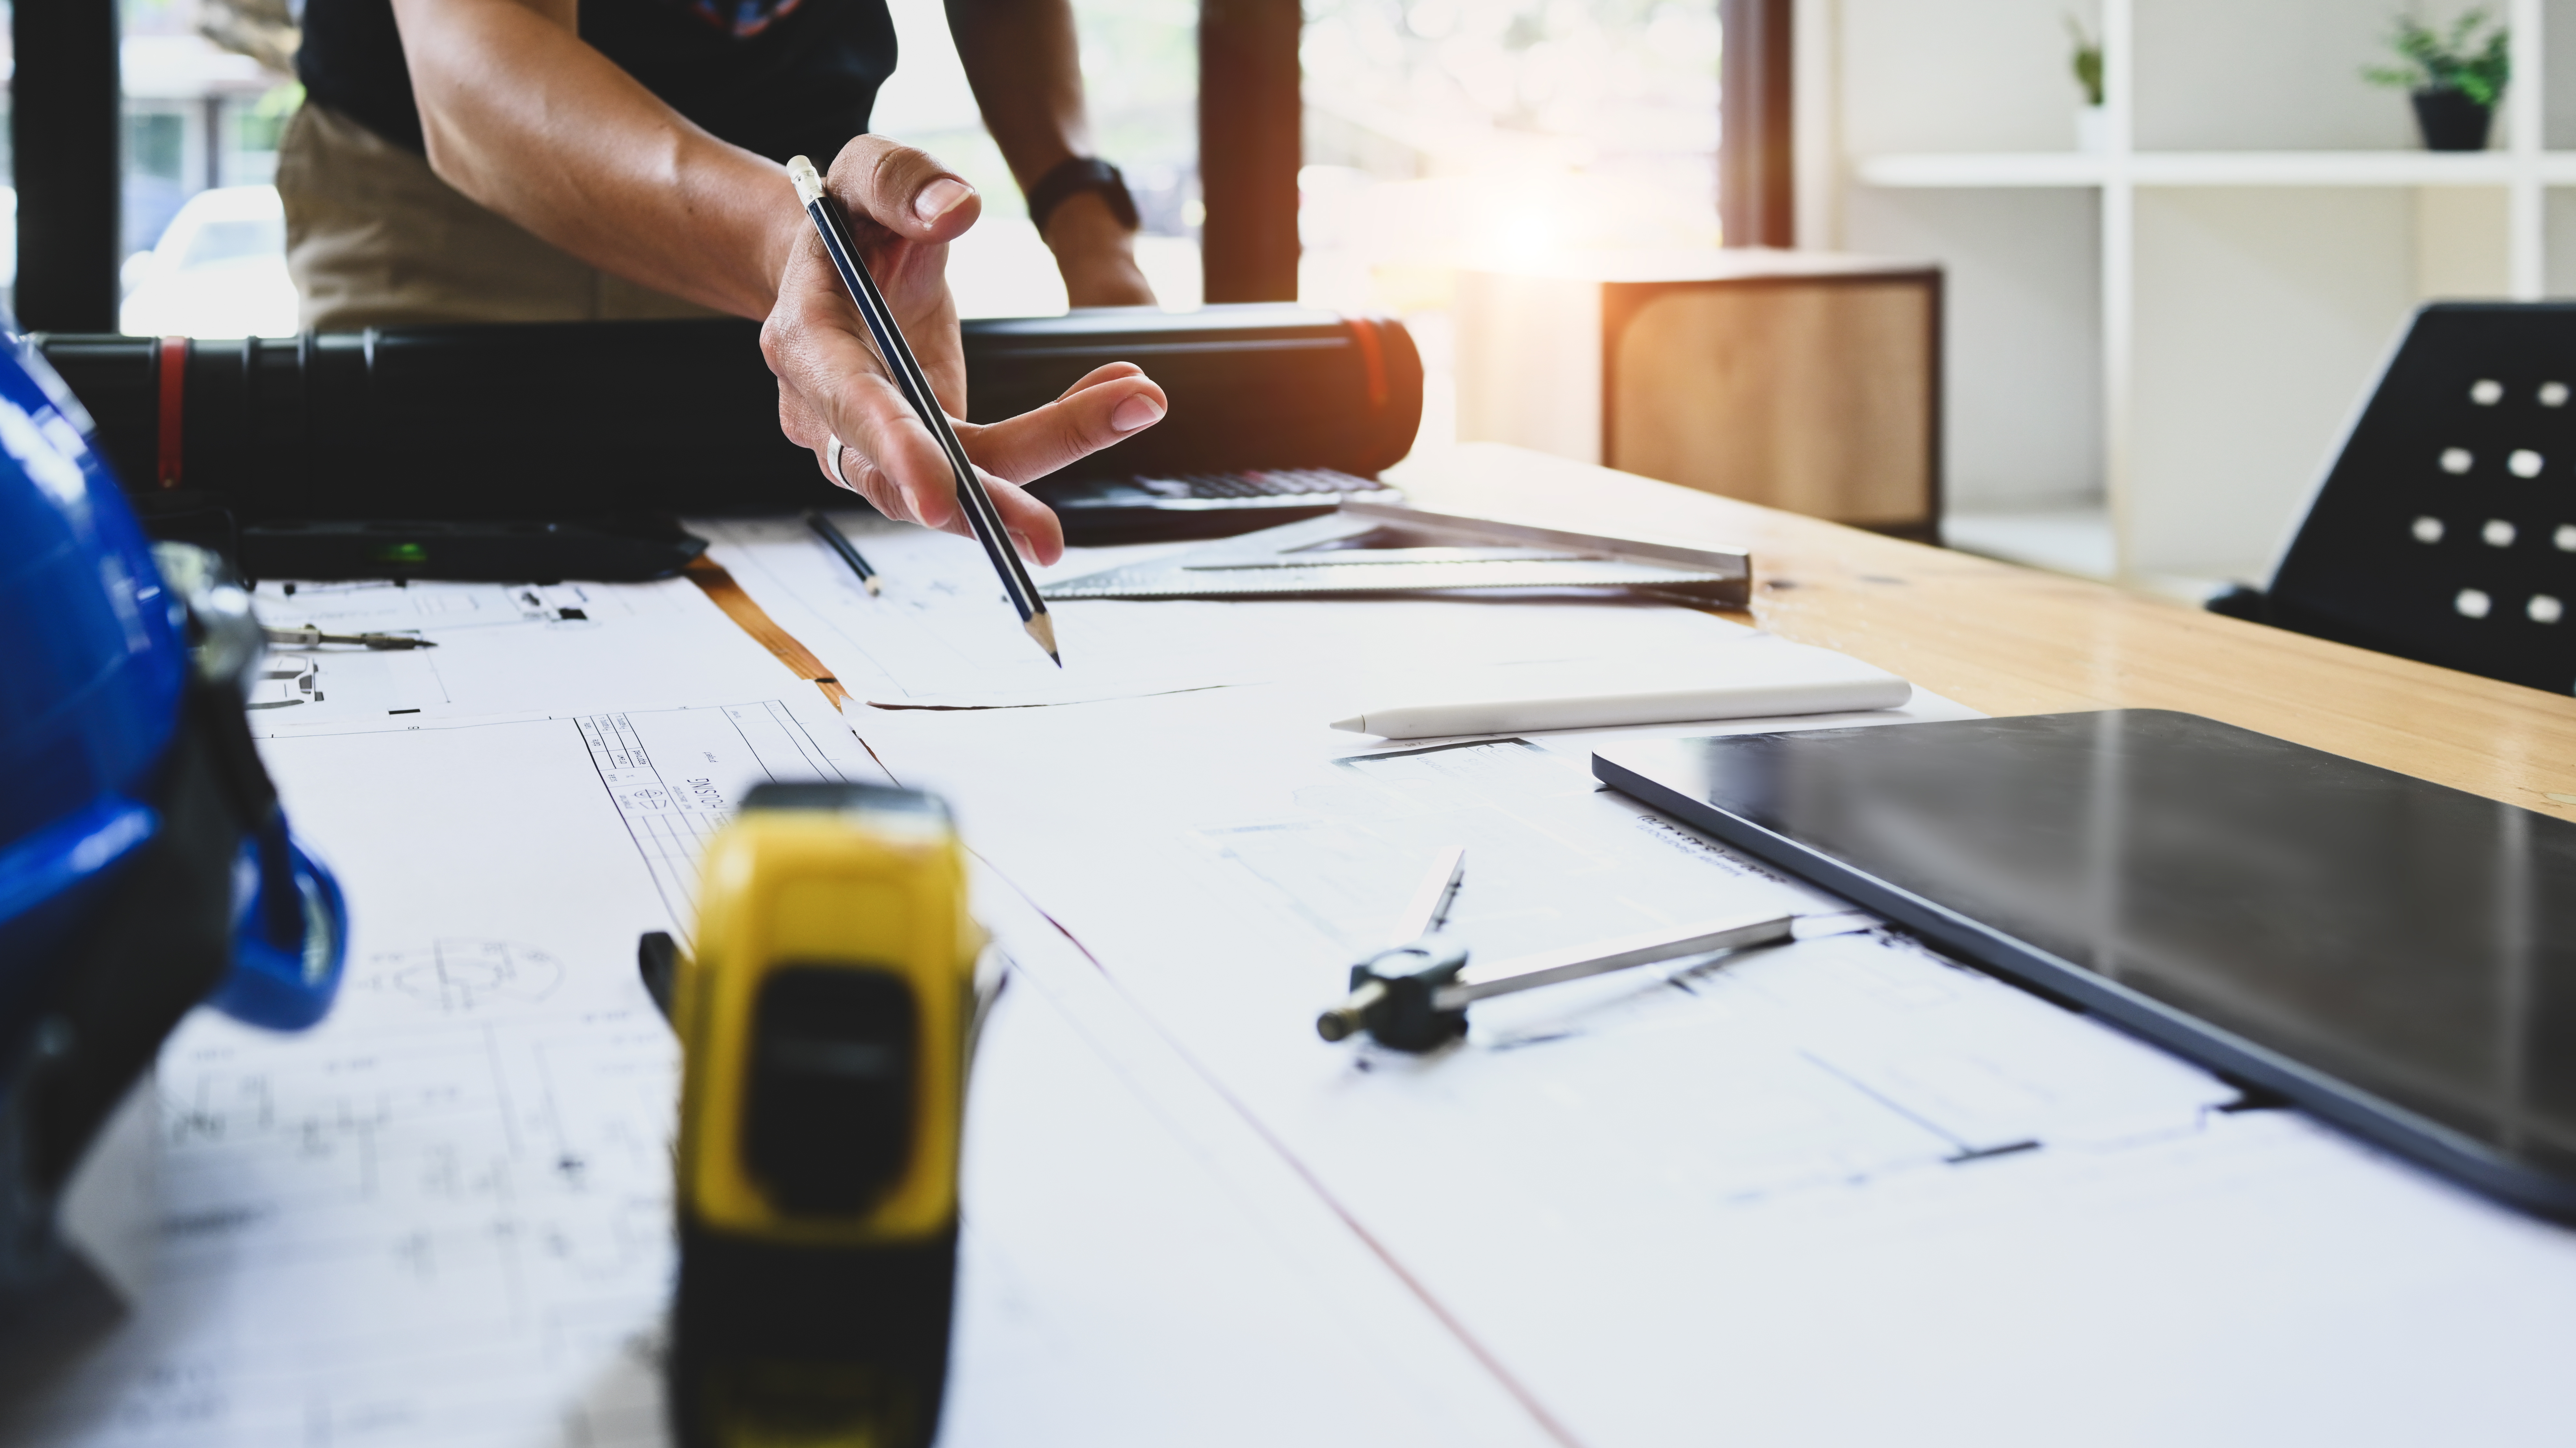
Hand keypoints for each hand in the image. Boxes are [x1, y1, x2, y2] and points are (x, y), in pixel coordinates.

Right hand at [760, 136, 1167, 566]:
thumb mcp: (865, 171)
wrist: (835, 260)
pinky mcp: (920, 452)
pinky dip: (1057, 435)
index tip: (942, 497)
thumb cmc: (849, 216)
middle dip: (984, 505)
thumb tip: (958, 206)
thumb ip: (902, 181)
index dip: (896, 453)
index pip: (850, 406)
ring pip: (955, 488)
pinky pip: (987, 465)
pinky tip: (1117, 395)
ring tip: (1134, 404)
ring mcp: (871, 443)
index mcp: (806, 342)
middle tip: (1051, 537)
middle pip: (906, 479)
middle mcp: (826, 412)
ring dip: (1045, 460)